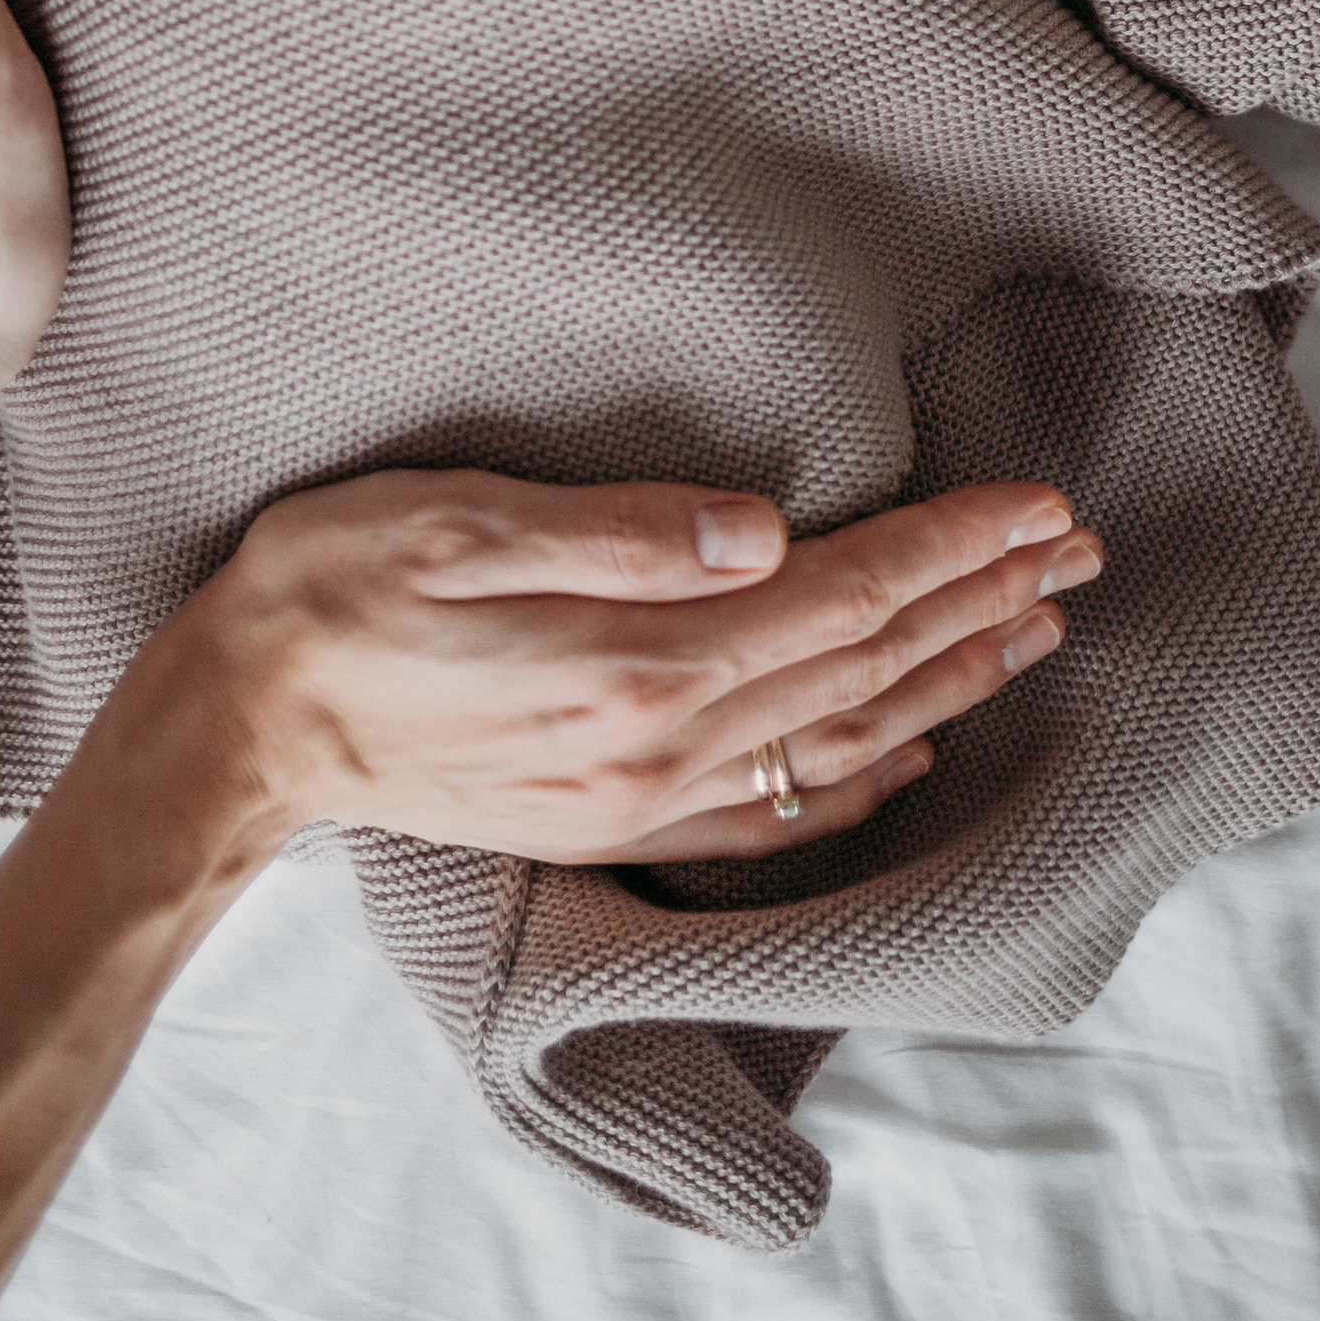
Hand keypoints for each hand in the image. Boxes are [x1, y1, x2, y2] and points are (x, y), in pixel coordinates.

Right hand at [84, 469, 1104, 877]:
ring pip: (843, 740)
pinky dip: (866, 777)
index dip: (952, 547)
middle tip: (1083, 552)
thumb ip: (615, 530)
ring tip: (1038, 629)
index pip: (842, 596)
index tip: (1042, 502)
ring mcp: (640, 795)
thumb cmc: (332, 587)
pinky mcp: (611, 817)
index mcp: (637, 661)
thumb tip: (761, 529)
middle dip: (984, 604)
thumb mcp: (455, 520)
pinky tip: (914, 749)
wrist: (236, 725)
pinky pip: (778, 810)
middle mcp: (660, 745)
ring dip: (950, 681)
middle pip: (867, 671)